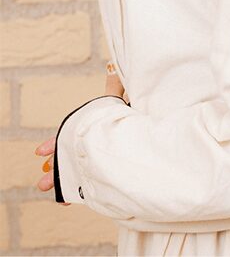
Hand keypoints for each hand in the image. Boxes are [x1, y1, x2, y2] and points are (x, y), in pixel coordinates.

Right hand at [34, 65, 126, 203]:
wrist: (151, 134)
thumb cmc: (135, 117)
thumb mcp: (121, 104)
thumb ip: (114, 88)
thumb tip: (112, 68)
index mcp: (92, 130)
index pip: (70, 137)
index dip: (55, 144)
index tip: (40, 152)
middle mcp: (93, 146)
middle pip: (69, 157)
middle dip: (55, 168)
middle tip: (43, 180)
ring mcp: (98, 160)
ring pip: (76, 171)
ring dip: (61, 182)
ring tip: (49, 190)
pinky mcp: (105, 173)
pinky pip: (89, 185)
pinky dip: (77, 192)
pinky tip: (68, 200)